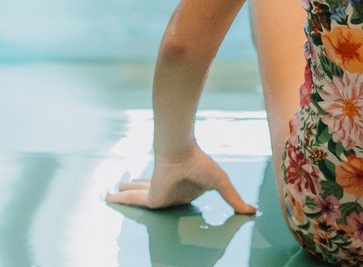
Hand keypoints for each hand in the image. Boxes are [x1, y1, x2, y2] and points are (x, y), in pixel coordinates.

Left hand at [107, 147, 255, 214]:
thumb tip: (255, 212)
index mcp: (189, 190)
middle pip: (158, 195)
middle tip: (139, 193)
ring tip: (119, 190)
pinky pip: (132, 201)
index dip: (179, 197)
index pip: (182, 198)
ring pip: (141, 195)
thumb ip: (234, 199)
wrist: (181, 151)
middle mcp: (173, 191)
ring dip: (130, 192)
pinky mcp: (149, 196)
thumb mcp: (221, 184)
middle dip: (147, 193)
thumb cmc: (201, 163)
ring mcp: (160, 193)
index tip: (179, 197)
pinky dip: (119, 201)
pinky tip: (106, 199)